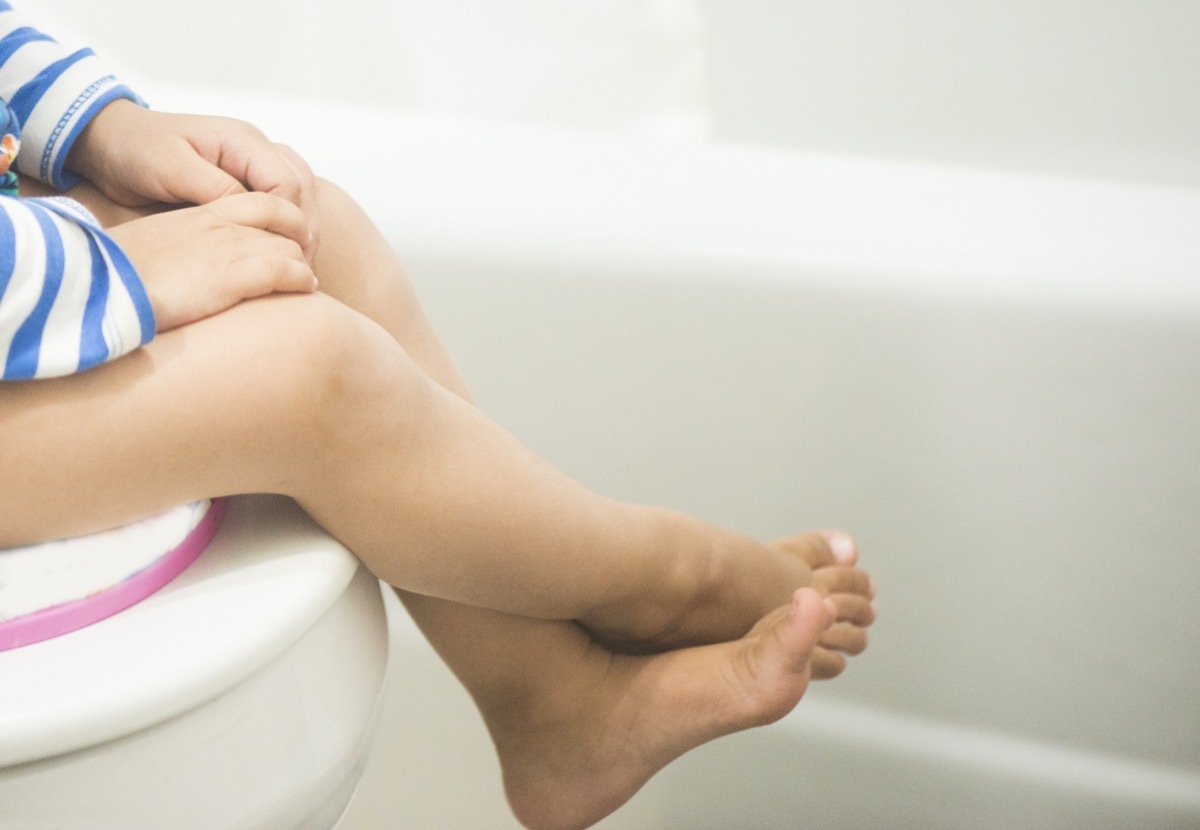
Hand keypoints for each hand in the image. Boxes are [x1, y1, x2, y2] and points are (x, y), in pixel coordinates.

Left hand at [66, 100, 318, 259]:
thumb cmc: (135, 150)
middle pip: (303, 189)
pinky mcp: (243, 178)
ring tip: (299, 262)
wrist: (109, 142)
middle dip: (306, 228)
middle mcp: (256, 149)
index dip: (294, 221)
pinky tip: (282, 247)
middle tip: (303, 268)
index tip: (289, 256)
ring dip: (302, 226)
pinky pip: (280, 199)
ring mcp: (252, 162)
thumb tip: (255, 214)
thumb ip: (216, 189)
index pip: (289, 183)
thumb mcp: (171, 169)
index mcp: (243, 141)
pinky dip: (287, 223)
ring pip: (300, 193)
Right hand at [106, 192, 316, 332]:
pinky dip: (300, 278)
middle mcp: (219, 219)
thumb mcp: (159, 240)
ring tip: (309, 276)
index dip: (284, 215)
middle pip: (284, 211)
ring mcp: (227, 244)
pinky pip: (283, 269)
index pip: (260, 197)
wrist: (91, 280)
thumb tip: (206, 258)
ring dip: (304, 258)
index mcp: (199, 210)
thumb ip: (190, 239)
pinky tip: (305, 287)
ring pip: (289, 241)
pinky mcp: (230, 273)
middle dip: (303, 232)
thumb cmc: (116, 265)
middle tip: (308, 256)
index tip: (292, 236)